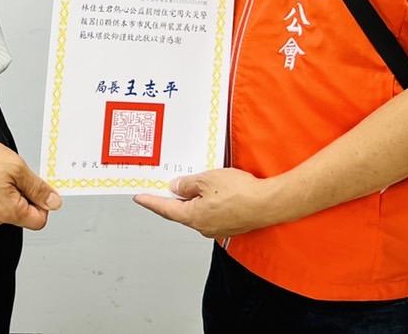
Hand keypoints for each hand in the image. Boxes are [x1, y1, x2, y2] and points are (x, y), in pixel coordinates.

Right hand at [0, 133, 62, 230]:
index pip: (40, 220)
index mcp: (9, 212)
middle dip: (26, 194)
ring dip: (12, 192)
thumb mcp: (17, 168)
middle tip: (17, 173)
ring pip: (10, 208)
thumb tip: (54, 202)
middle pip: (24, 215)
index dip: (43, 202)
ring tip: (1, 172)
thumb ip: (38, 188)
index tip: (37, 185)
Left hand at [133, 168, 279, 239]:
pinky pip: (212, 213)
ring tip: (193, 183)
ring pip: (197, 212)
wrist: (267, 204)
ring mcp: (217, 228)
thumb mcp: (207, 180)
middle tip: (164, 186)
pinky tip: (212, 192)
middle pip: (181, 212)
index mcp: (193, 216)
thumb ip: (188, 184)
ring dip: (192, 199)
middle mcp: (203, 227)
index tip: (140, 198)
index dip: (151, 202)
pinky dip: (207, 203)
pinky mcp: (230, 225)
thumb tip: (176, 187)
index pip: (165, 209)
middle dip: (173, 199)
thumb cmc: (239, 192)